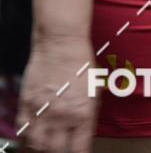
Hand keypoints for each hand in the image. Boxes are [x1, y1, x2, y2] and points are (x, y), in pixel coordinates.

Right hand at [17, 35, 97, 152]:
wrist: (62, 42)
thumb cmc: (82, 62)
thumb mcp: (94, 90)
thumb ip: (88, 116)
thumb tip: (83, 135)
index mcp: (83, 114)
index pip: (79, 150)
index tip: (77, 152)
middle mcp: (62, 117)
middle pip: (57, 151)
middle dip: (60, 151)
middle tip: (61, 147)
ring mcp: (42, 111)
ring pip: (38, 145)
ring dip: (42, 147)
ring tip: (46, 143)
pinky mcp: (26, 103)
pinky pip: (23, 129)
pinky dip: (27, 135)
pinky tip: (33, 133)